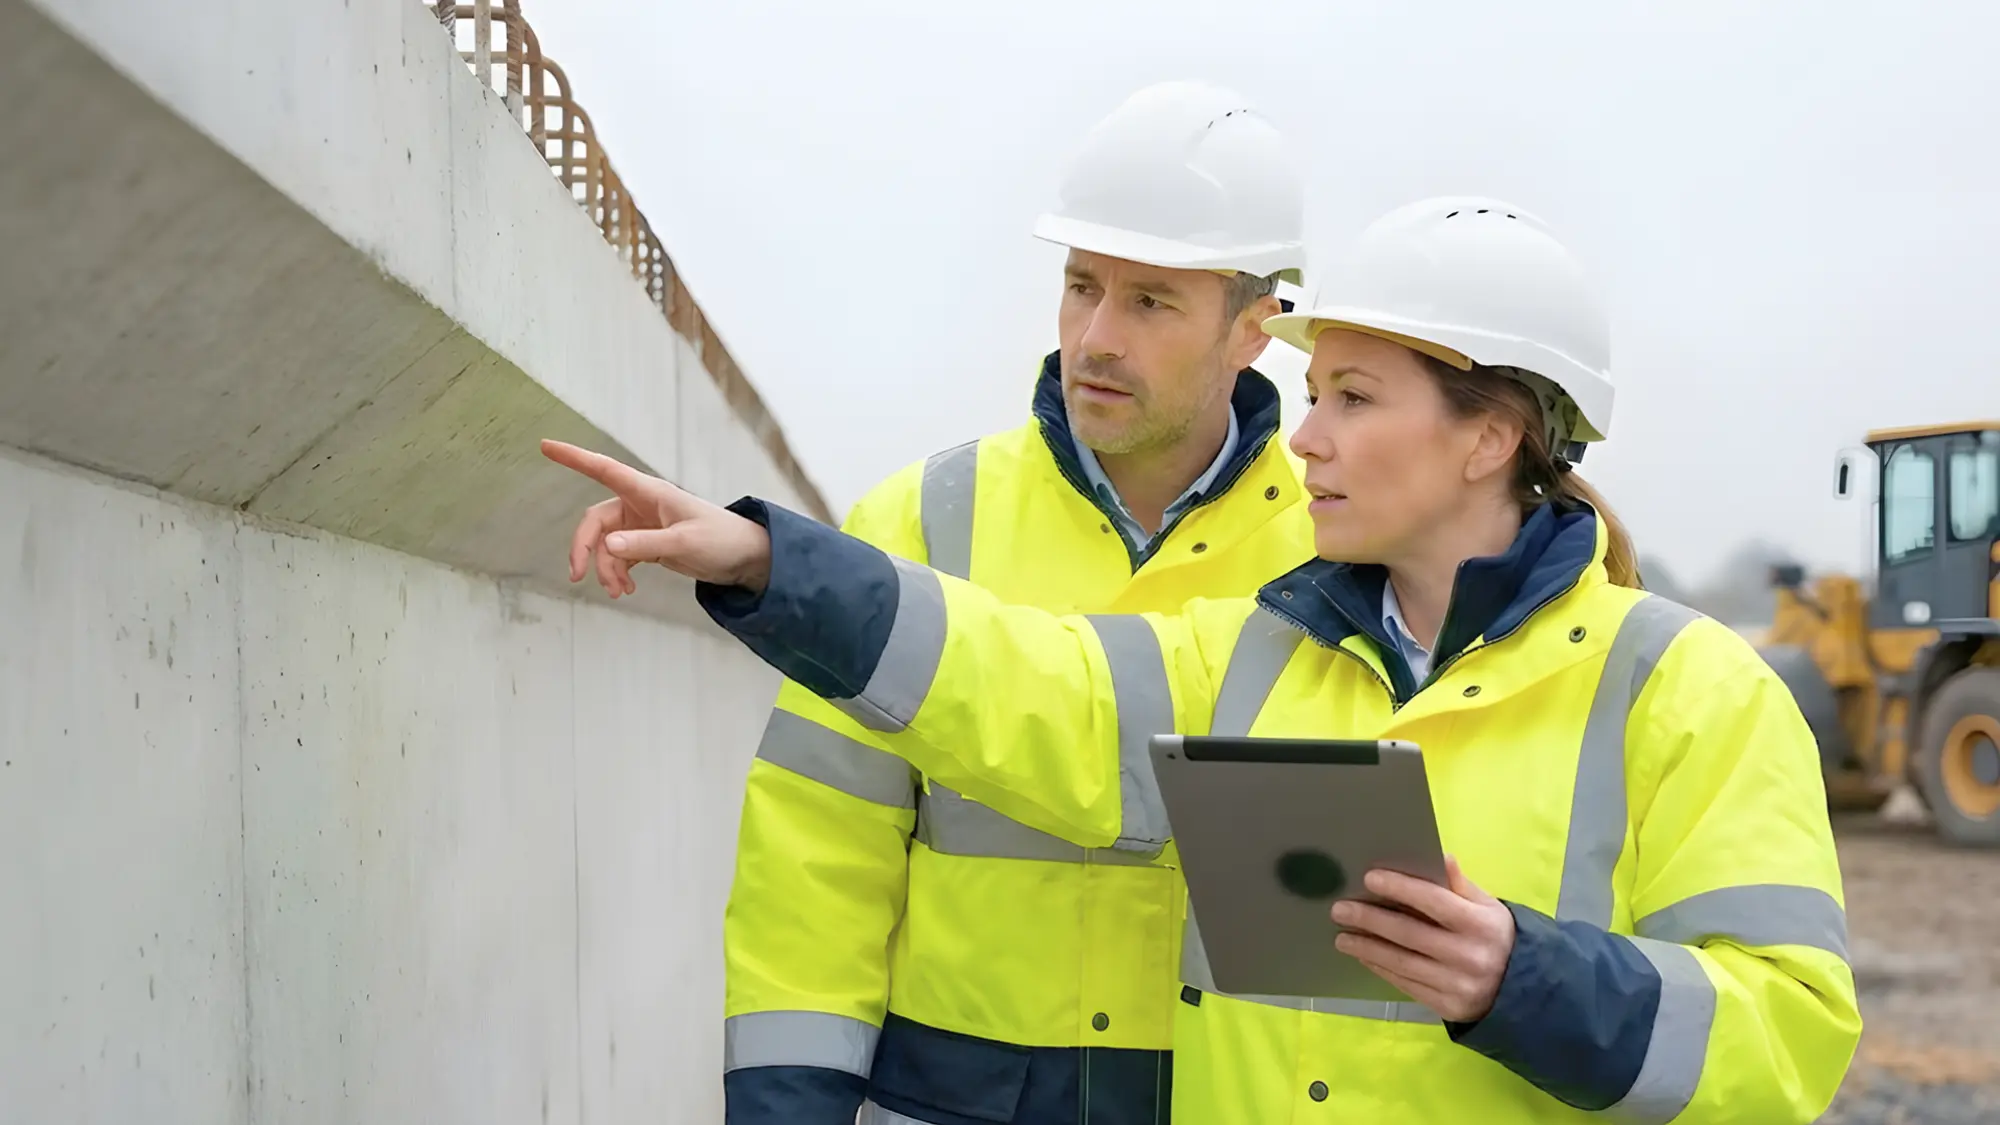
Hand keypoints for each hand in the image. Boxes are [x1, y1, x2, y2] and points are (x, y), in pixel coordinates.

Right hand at [540, 439, 772, 596]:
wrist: (745, 557)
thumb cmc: (720, 540)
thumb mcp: (684, 543)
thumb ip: (646, 544)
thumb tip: (608, 546)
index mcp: (648, 492)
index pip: (604, 469)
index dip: (574, 457)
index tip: (545, 445)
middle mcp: (640, 504)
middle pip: (595, 522)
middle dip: (584, 549)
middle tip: (578, 576)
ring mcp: (642, 525)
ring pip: (606, 545)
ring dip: (605, 569)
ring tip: (620, 591)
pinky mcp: (647, 544)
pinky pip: (619, 557)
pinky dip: (618, 573)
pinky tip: (627, 589)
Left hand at [1329, 855, 1514, 1022]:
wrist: (1521, 991)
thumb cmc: (1496, 937)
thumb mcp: (1489, 907)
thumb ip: (1461, 885)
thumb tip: (1440, 856)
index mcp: (1480, 924)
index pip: (1434, 902)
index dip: (1400, 888)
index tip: (1368, 878)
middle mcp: (1468, 955)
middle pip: (1410, 934)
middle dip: (1370, 920)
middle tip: (1340, 909)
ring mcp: (1457, 984)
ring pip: (1402, 962)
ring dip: (1367, 948)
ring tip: (1341, 937)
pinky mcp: (1447, 1007)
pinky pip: (1405, 984)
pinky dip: (1381, 968)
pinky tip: (1363, 956)